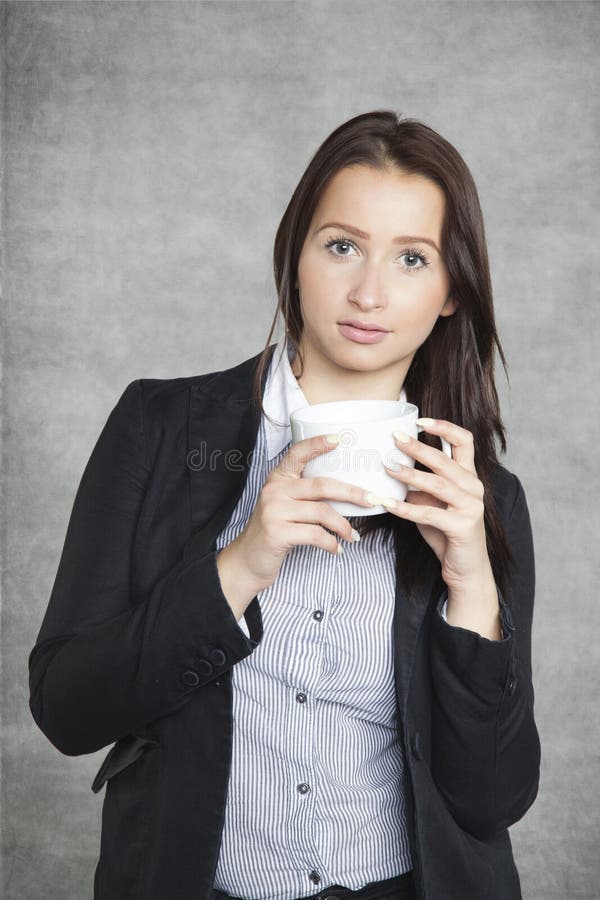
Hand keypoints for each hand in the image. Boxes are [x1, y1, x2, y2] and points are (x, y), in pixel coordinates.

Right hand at [231, 434, 372, 590]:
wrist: (248, 560)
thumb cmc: (275, 530)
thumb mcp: (285, 505)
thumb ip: (306, 495)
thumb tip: (349, 493)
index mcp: (278, 479)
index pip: (297, 454)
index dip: (317, 444)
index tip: (339, 439)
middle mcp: (274, 490)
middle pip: (321, 485)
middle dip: (352, 493)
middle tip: (372, 500)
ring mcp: (274, 511)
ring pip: (322, 512)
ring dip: (343, 525)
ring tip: (353, 535)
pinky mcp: (276, 533)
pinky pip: (315, 535)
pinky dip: (331, 543)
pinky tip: (337, 548)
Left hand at [382, 418, 492, 590]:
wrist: (466, 567)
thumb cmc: (446, 531)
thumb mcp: (432, 502)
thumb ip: (420, 484)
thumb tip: (391, 463)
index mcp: (468, 476)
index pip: (464, 441)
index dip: (444, 427)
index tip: (419, 420)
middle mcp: (474, 487)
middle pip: (445, 460)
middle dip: (417, 447)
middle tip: (394, 438)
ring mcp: (471, 506)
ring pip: (438, 484)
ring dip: (410, 474)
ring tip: (388, 467)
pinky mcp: (462, 526)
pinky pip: (429, 513)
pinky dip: (406, 507)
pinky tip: (387, 502)